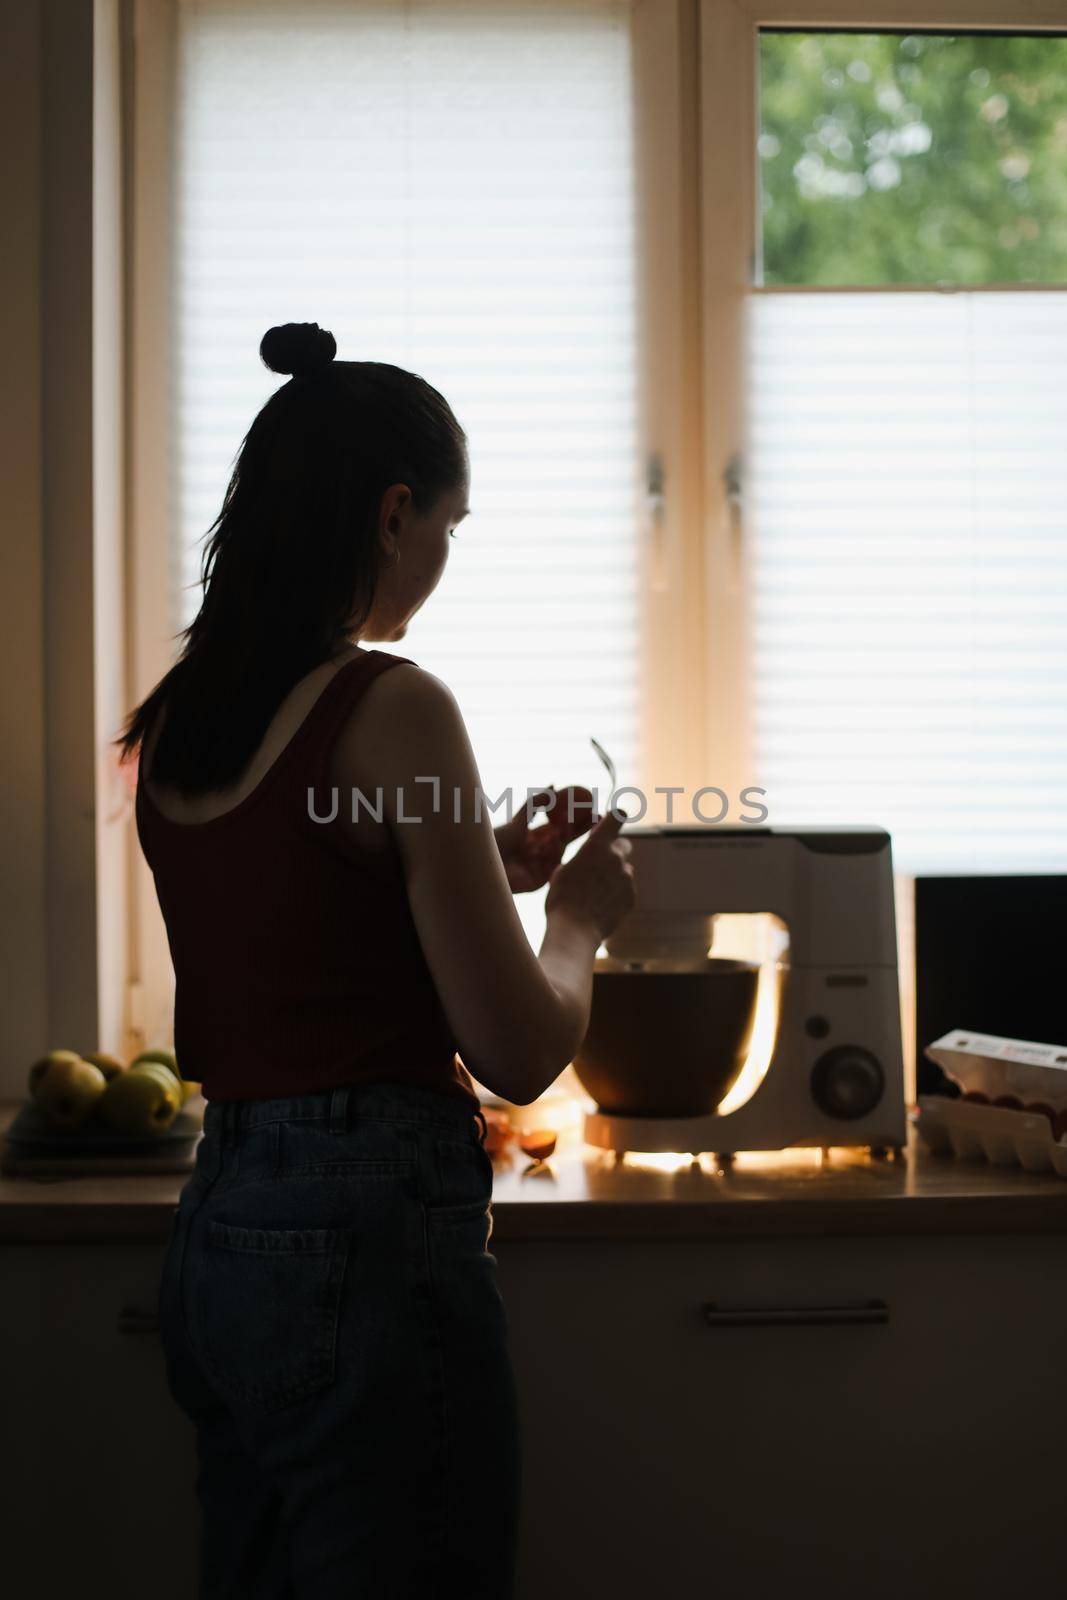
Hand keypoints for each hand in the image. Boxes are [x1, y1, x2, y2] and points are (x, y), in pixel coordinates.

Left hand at [494, 787, 596, 893]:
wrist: (483, 861)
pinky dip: (554, 851)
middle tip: (597, 820)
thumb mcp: (520, 817)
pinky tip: (550, 841)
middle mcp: (540, 853)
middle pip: (566, 841)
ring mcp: (540, 868)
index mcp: (535, 839)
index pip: (561, 829)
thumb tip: (555, 785)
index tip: (592, 811)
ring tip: (560, 828)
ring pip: (560, 852)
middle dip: (581, 831)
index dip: (577, 821)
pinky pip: (553, 865)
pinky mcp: (539, 881)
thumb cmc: (496, 839)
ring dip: (563, 838)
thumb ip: (537, 802)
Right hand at [544, 809, 635, 940]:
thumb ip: (579, 861)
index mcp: (597, 846)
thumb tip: (584, 863)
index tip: (611, 823)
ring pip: (624, 870)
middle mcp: (616, 858)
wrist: (574, 931)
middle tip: (599, 865)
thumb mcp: (561, 873)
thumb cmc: (561, 900)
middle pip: (624, 845)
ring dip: (614, 876)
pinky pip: (626, 889)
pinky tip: (601, 906)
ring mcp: (626, 878)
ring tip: (595, 894)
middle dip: (614, 851)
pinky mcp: (631, 897)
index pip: (617, 818)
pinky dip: (617, 894)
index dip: (615, 819)